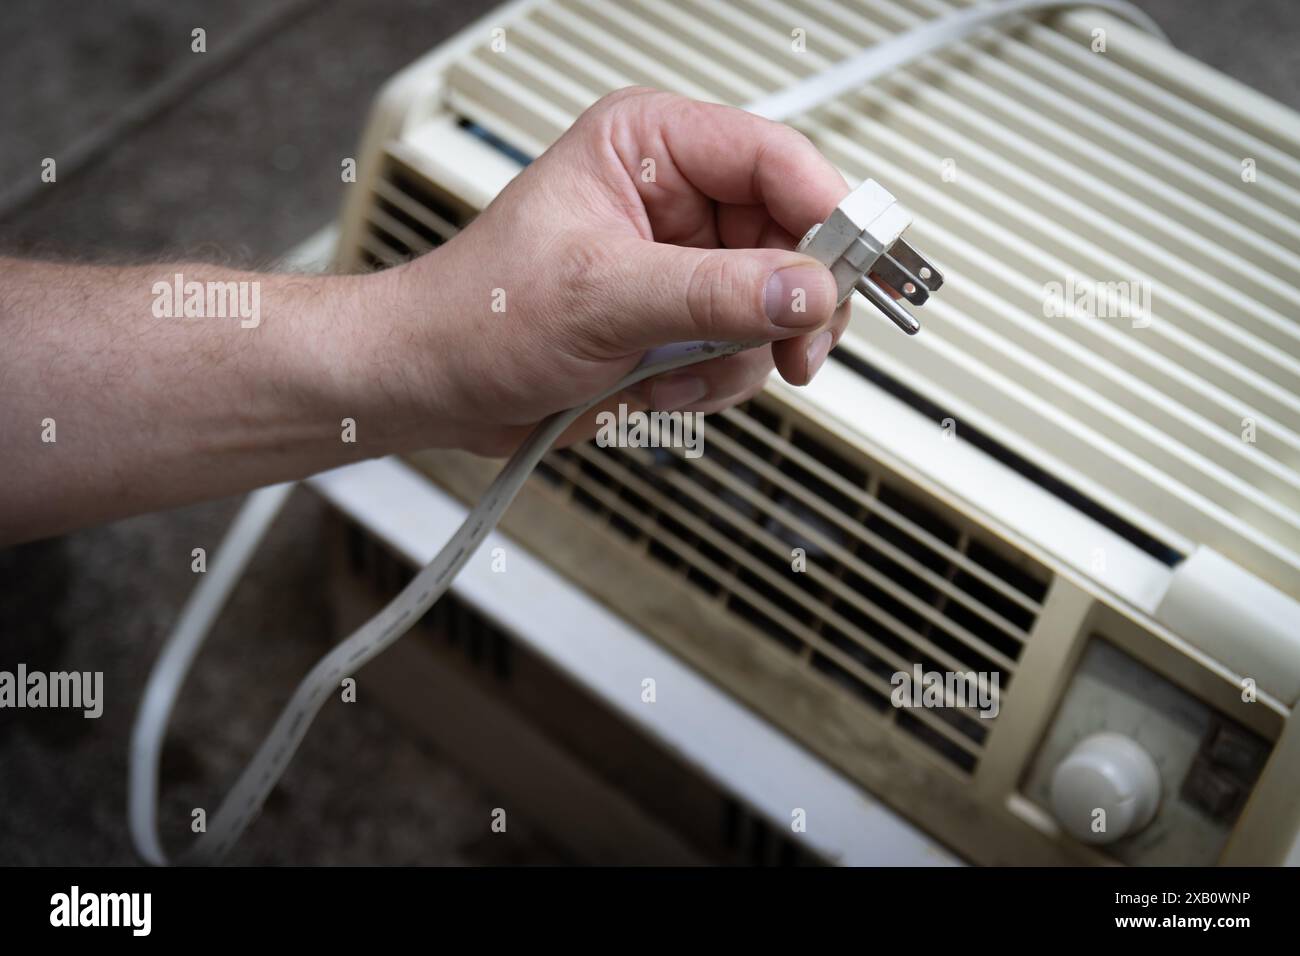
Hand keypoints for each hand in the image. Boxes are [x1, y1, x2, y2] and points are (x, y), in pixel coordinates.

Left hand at [369, 86, 851, 454]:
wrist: (438, 385)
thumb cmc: (480, 314)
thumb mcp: (602, 297)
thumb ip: (713, 294)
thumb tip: (807, 290)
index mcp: (651, 146)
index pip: (773, 158)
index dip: (825, 213)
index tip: (854, 270)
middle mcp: (677, 198)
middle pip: (794, 237)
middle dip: (787, 306)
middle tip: (793, 352)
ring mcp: (685, 264)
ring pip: (779, 305)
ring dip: (737, 356)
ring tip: (673, 375)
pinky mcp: (684, 320)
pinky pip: (748, 349)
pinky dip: (715, 382)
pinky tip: (658, 387)